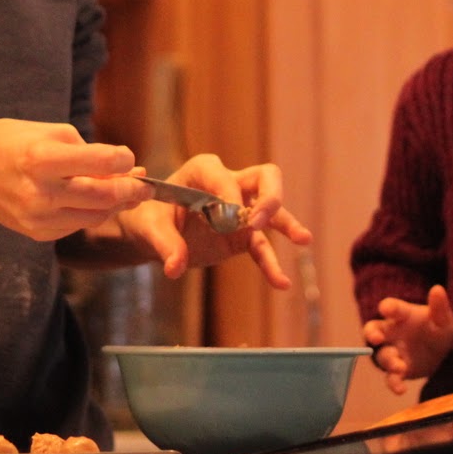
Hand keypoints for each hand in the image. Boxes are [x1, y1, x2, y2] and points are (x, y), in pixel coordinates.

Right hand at [0, 118, 146, 241]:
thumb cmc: (14, 142)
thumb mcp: (51, 132)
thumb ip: (89, 151)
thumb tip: (125, 168)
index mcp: (43, 159)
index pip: (102, 163)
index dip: (124, 160)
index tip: (128, 158)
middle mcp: (41, 192)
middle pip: (104, 197)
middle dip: (132, 190)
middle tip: (145, 185)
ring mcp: (38, 217)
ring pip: (95, 216)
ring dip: (116, 204)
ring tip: (127, 192)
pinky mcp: (37, 233)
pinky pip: (77, 225)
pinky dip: (91, 213)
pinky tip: (94, 201)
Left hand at [116, 153, 312, 288]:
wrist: (149, 233)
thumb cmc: (148, 218)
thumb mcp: (150, 228)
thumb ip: (165, 244)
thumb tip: (176, 268)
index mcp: (205, 170)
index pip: (227, 178)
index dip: (230, 197)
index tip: (226, 220)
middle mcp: (228, 185)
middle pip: (265, 178)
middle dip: (269, 196)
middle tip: (260, 220)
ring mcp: (240, 210)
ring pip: (272, 210)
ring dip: (287, 223)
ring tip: (303, 239)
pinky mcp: (241, 236)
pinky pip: (261, 247)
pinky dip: (270, 265)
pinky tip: (282, 283)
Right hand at [363, 284, 452, 394]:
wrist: (440, 354)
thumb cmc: (438, 330)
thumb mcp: (444, 319)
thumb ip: (440, 307)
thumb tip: (438, 288)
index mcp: (402, 315)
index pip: (392, 308)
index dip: (388, 307)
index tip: (386, 309)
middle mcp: (392, 332)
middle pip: (374, 329)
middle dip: (372, 333)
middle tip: (375, 338)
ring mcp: (393, 351)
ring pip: (383, 355)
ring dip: (389, 360)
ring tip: (399, 366)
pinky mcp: (398, 370)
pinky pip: (391, 377)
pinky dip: (393, 383)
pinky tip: (401, 390)